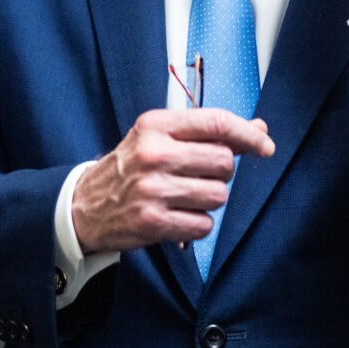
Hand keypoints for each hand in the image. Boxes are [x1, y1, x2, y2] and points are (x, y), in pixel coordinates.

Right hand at [72, 108, 274, 254]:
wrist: (84, 206)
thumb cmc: (130, 167)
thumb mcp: (159, 137)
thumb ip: (207, 132)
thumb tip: (259, 130)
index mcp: (156, 125)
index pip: (216, 122)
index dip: (248, 134)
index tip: (265, 146)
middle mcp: (153, 154)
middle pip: (224, 162)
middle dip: (221, 173)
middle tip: (199, 176)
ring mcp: (152, 189)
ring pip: (218, 196)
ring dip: (210, 200)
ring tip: (184, 197)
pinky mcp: (152, 222)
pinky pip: (204, 225)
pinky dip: (197, 224)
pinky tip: (177, 216)